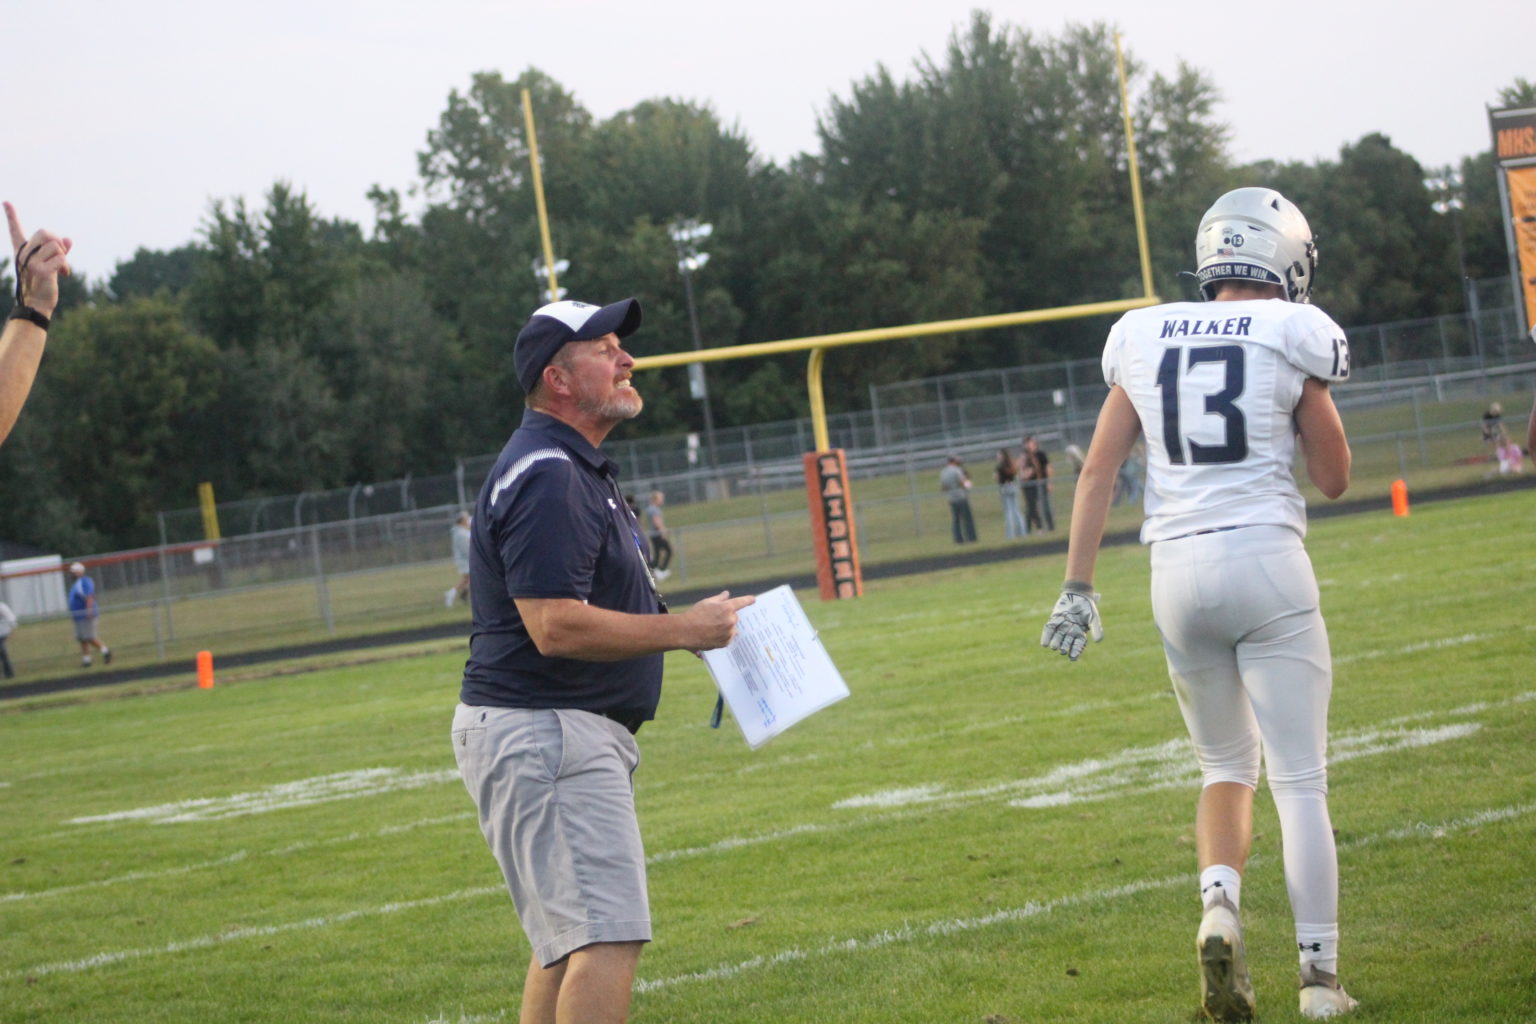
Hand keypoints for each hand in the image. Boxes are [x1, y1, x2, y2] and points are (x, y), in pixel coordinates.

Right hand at [6, 202, 72, 316]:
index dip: (12, 217)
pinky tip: (63, 275)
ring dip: (65, 258)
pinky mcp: (39, 270)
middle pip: (45, 232)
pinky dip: (66, 266)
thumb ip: (59, 252)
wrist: (39, 304)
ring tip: (62, 270)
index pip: (16, 231)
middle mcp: (24, 254)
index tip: (7, 202)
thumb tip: (68, 239)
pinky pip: (61, 259)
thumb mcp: (52, 265)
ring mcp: (30, 262)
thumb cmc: (44, 284)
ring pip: (57, 246)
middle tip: (62, 257)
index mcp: (23, 251)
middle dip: (58, 242)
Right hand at [684, 590, 755, 650]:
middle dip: (728, 616)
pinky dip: (723, 635)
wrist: (685, 631)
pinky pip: (728, 637)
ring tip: (712, 627)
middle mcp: (730, 620)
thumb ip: (720, 598)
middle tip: (715, 617)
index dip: (748, 600)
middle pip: (735, 617)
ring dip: (726, 627)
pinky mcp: (726, 642)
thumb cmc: (695, 614)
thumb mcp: (707, 602)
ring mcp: (729, 632)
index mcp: (727, 608)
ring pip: (732, 628)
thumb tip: (727, 594)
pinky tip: (712, 634)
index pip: (742, 602)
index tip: (753, 600)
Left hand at [1040, 581, 1102, 660]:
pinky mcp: (1054, 620)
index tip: (1072, 658)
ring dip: (1055, 643)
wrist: (1078, 594)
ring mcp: (1061, 626)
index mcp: (1080, 634)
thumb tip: (1098, 641)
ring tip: (1054, 647)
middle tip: (1062, 650)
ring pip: (1057, 637)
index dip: (1075, 652)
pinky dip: (1046, 636)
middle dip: (1064, 647)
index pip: (1077, 646)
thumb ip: (1096, 629)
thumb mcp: (1093, 618)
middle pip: (1066, 643)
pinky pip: (1049, 630)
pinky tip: (1044, 644)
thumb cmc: (1087, 607)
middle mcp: (1070, 632)